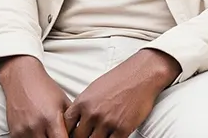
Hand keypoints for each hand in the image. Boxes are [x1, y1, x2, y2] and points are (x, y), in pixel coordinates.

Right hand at [0, 55, 72, 137]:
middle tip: (58, 134)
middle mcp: (36, 126)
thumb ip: (71, 121)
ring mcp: (23, 130)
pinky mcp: (14, 132)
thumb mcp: (63, 102)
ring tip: (48, 133)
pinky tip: (38, 134)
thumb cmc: (44, 88)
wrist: (21, 78)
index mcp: (51, 118)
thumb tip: (79, 133)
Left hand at [63, 49, 180, 137]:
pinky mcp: (122, 129)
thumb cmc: (118, 80)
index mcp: (82, 102)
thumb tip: (76, 120)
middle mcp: (92, 114)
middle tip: (86, 136)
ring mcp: (107, 122)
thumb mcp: (93, 89)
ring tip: (97, 136)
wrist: (141, 75)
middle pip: (78, 137)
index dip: (67, 132)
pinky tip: (110, 137)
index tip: (72, 134)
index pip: (66, 125)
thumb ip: (83, 106)